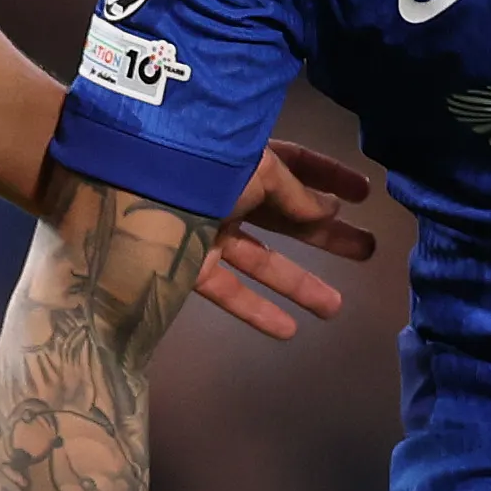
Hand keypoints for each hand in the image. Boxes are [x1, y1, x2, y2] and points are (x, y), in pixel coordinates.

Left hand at [193, 139, 383, 343]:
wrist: (123, 186)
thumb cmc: (197, 165)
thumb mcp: (257, 169)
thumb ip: (293, 194)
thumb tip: (327, 211)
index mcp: (244, 158)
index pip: (296, 166)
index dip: (330, 179)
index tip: (364, 194)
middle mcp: (228, 193)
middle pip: (286, 217)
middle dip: (328, 234)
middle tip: (367, 250)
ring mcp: (207, 231)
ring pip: (262, 260)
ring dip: (300, 283)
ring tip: (335, 306)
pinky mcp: (186, 266)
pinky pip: (228, 290)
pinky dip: (257, 311)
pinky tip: (289, 331)